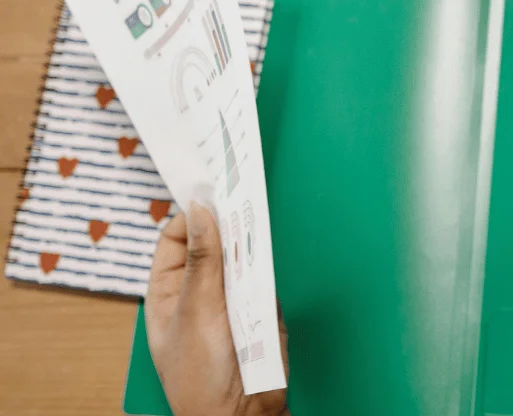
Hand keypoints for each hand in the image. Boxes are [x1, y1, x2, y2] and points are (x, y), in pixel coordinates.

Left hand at [146, 203, 288, 415]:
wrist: (242, 413)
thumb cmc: (200, 375)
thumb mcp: (197, 309)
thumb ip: (204, 259)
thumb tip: (201, 211)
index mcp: (168, 291)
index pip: (177, 237)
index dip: (192, 215)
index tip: (212, 193)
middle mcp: (199, 291)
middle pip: (212, 242)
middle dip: (226, 224)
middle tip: (241, 197)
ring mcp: (230, 298)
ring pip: (241, 256)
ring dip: (249, 245)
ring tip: (257, 224)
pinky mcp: (259, 306)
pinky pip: (263, 276)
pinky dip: (267, 266)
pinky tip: (269, 256)